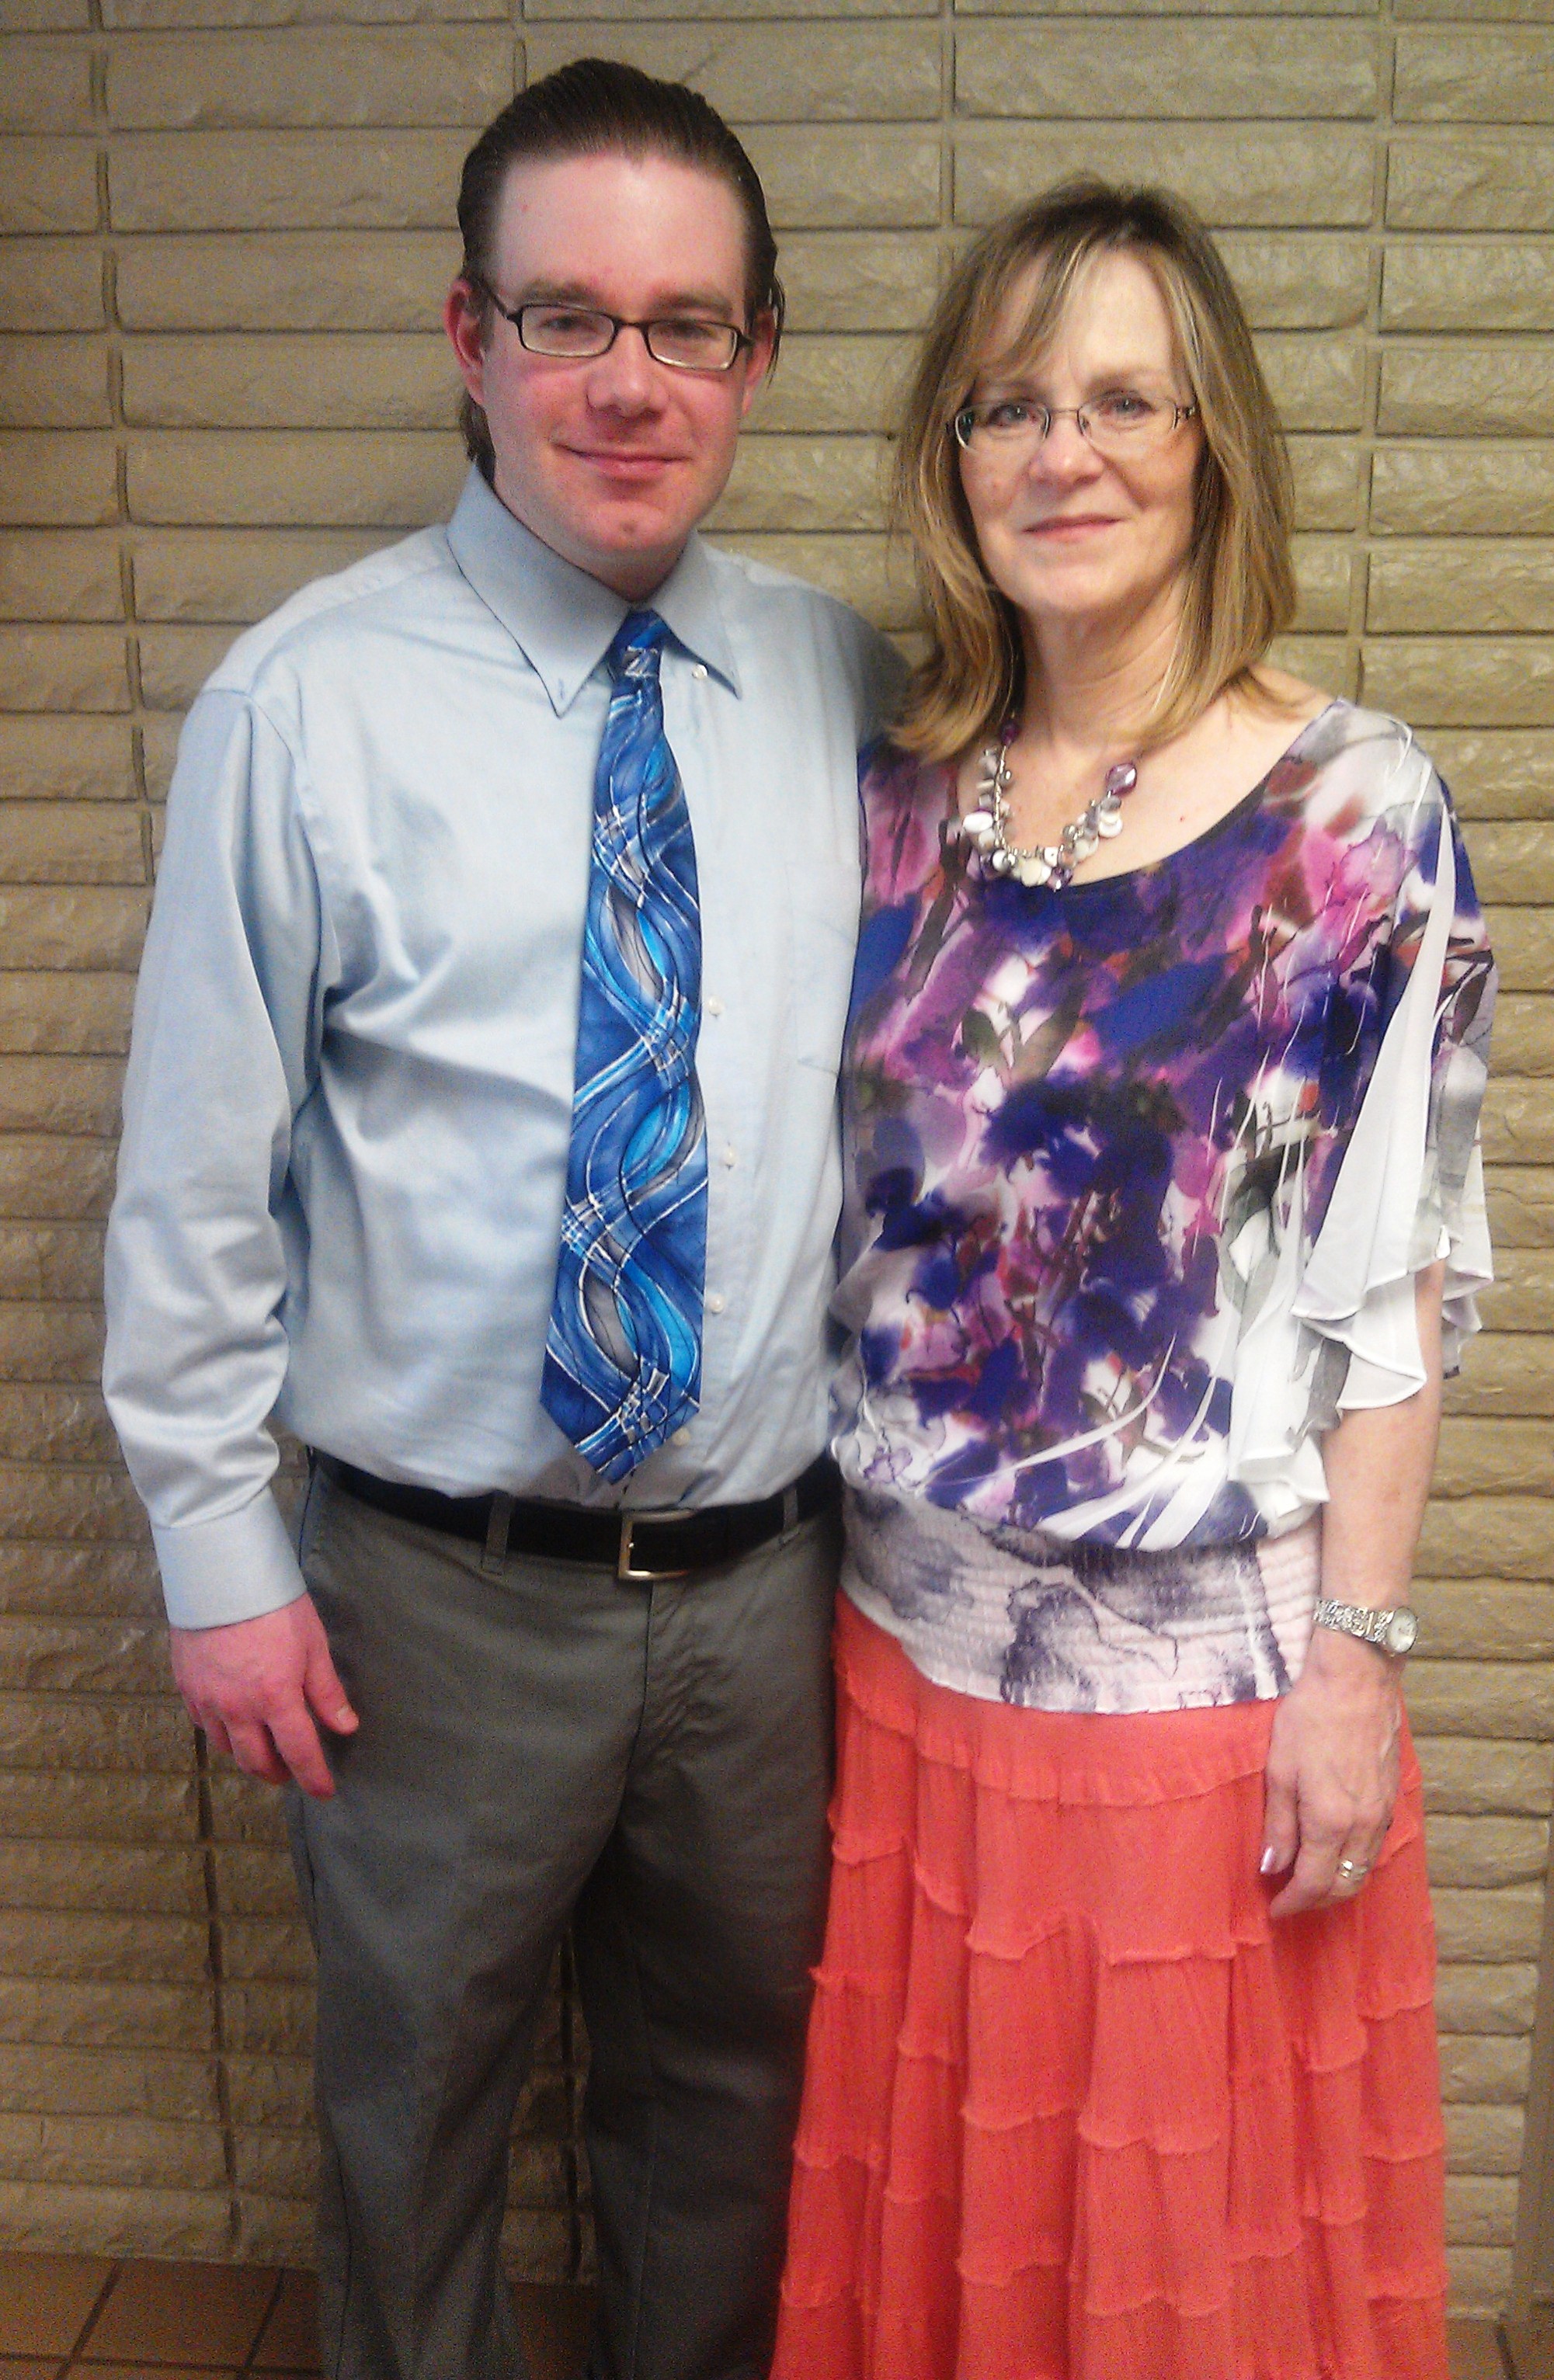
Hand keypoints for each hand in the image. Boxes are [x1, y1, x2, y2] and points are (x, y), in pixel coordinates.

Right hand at [169, 1595, 358, 1799]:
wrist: (220, 1576)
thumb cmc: (273, 1606)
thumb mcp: (312, 1645)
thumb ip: (326, 1692)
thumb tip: (346, 1726)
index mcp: (275, 1698)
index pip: (299, 1753)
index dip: (314, 1778)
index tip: (324, 1792)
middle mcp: (238, 1708)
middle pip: (257, 1762)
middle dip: (278, 1774)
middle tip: (292, 1772)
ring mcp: (208, 1701)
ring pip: (227, 1750)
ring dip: (249, 1757)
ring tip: (265, 1750)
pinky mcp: (187, 1688)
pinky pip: (204, 1726)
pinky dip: (222, 1734)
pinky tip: (234, 1725)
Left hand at [1260, 1626, 1401, 1918]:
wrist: (1356, 1682)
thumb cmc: (1310, 1719)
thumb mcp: (1280, 1770)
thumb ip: (1278, 1825)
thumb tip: (1273, 1868)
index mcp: (1330, 1822)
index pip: (1314, 1884)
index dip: (1293, 1903)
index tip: (1276, 1910)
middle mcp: (1363, 1826)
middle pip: (1345, 1886)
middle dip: (1318, 1902)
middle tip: (1291, 1901)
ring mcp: (1383, 1813)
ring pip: (1364, 1869)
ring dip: (1339, 1884)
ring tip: (1312, 1882)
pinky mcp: (1393, 1799)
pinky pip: (1375, 1847)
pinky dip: (1355, 1862)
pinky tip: (1337, 1852)